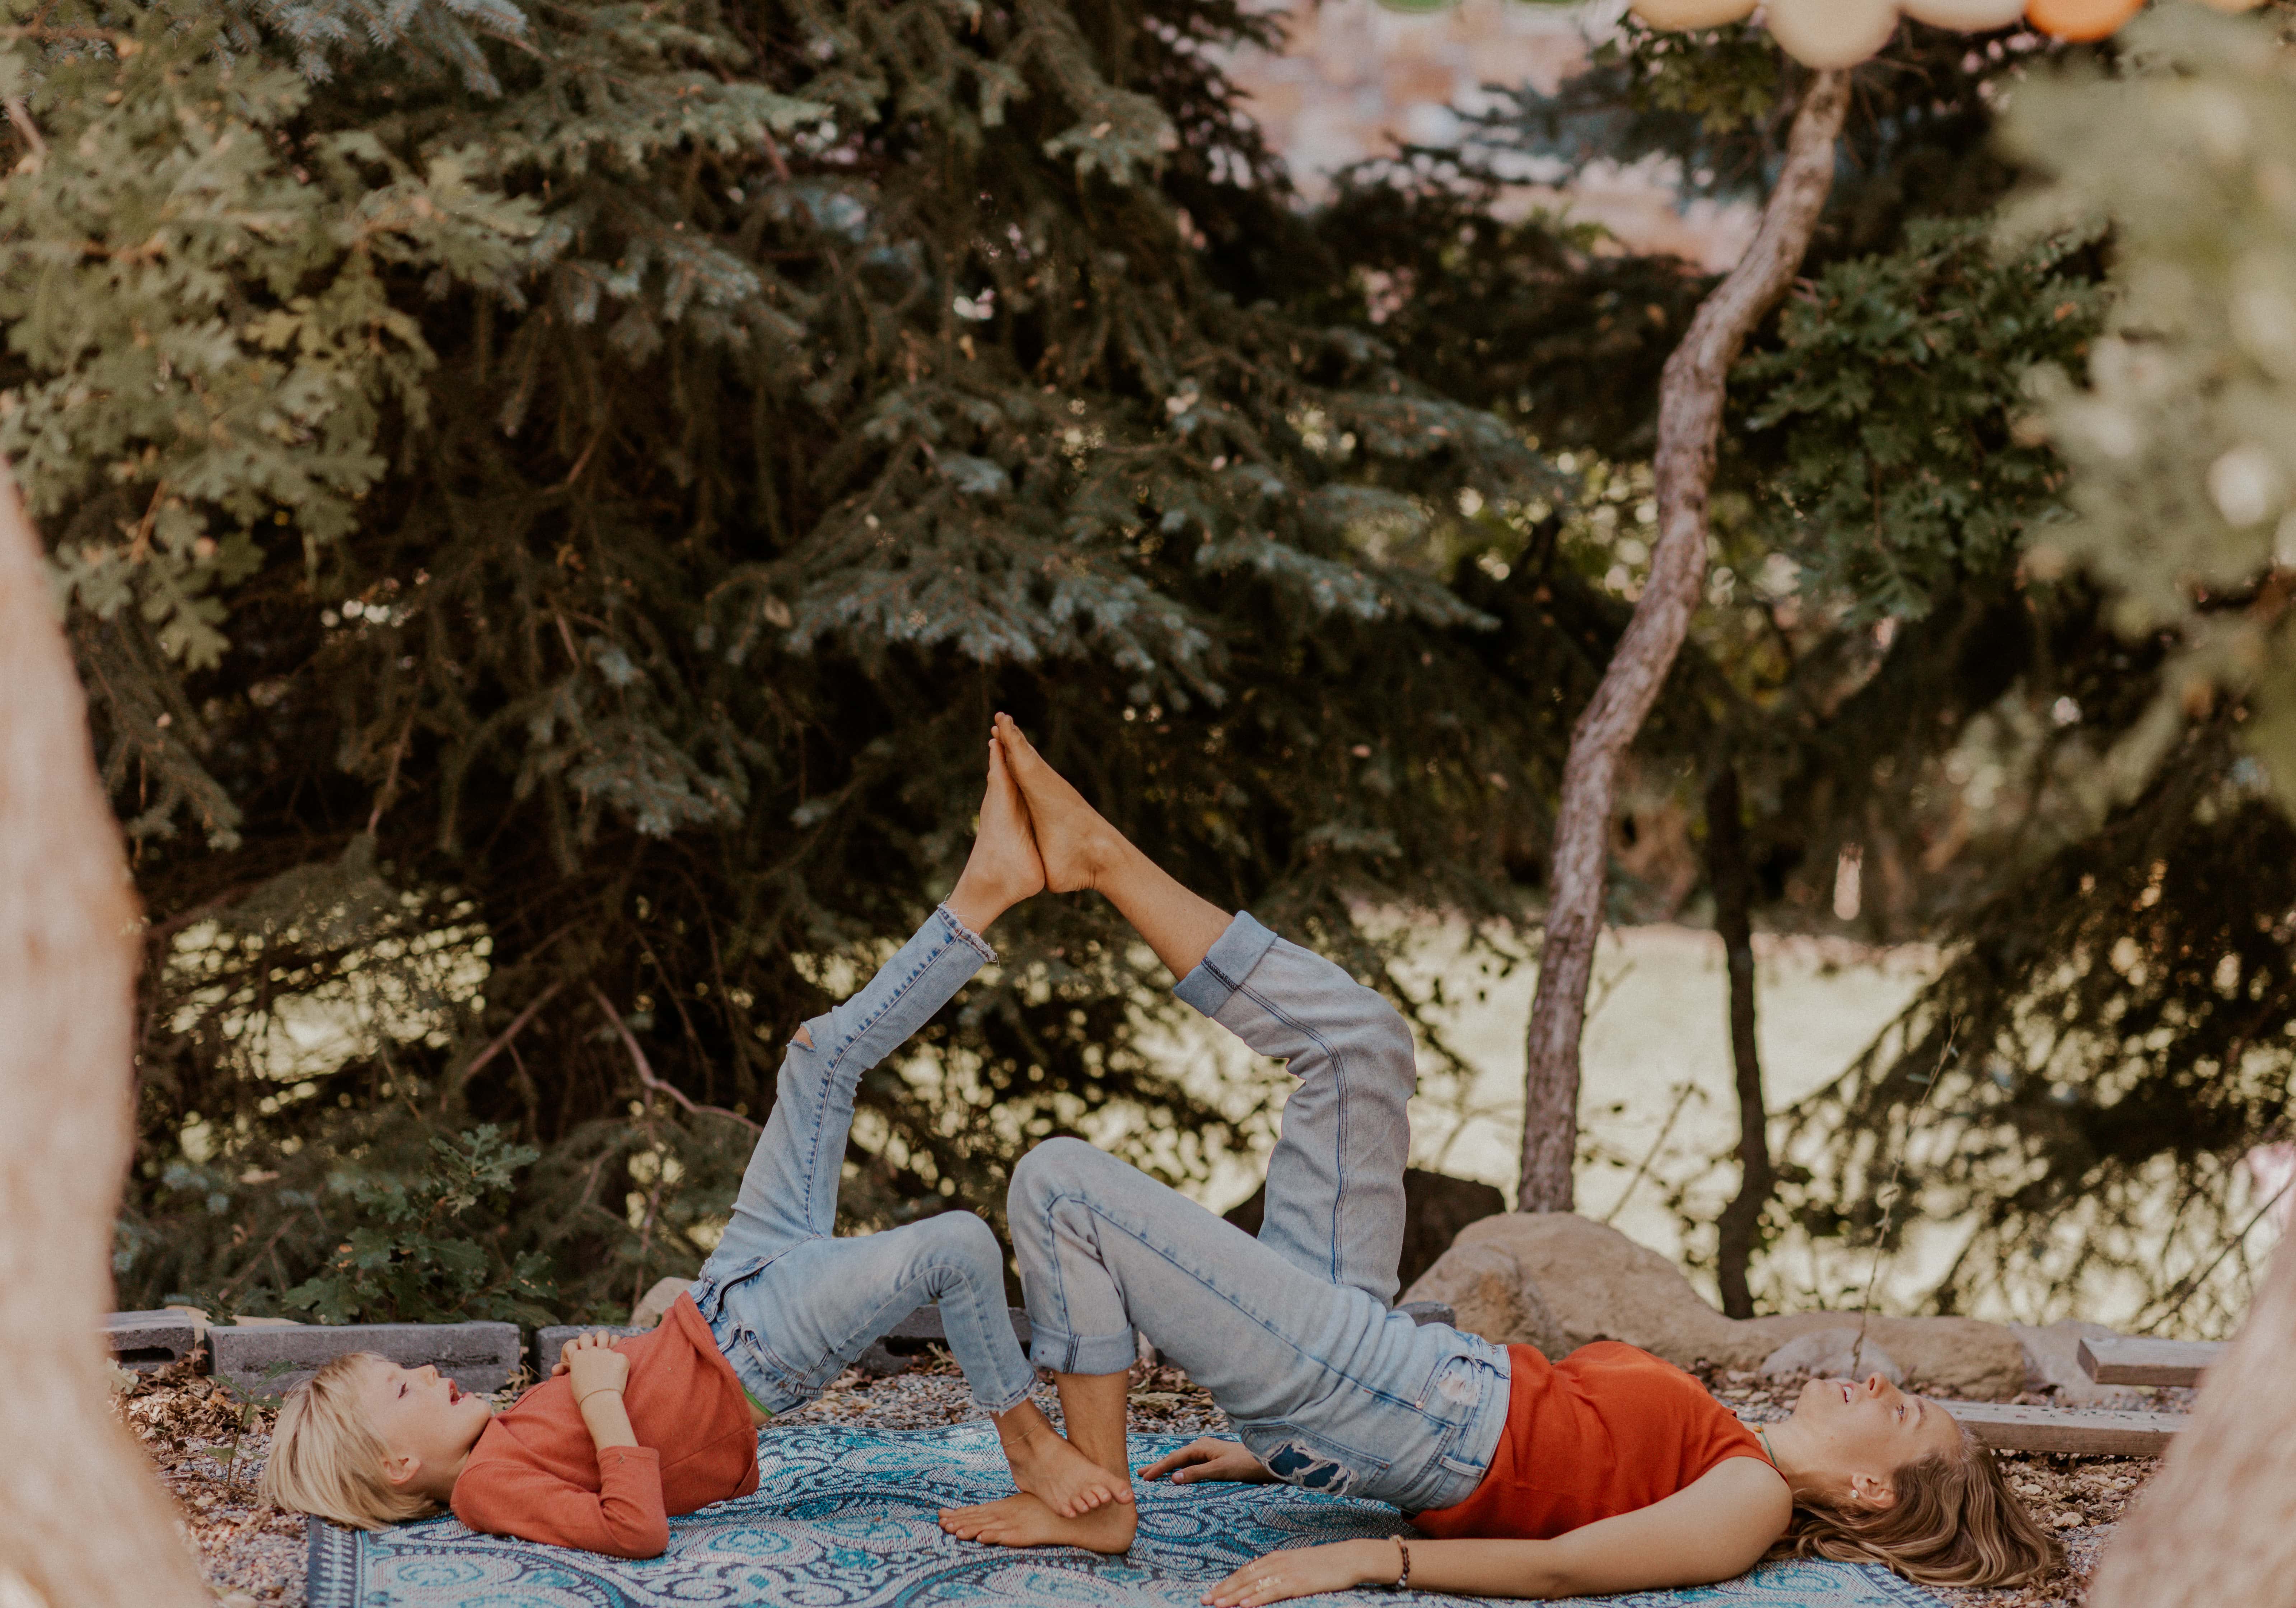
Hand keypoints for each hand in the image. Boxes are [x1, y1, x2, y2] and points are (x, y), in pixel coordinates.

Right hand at [562, 1331, 629, 1401]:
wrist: (599, 1401)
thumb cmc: (583, 1395)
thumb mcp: (572, 1381)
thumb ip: (568, 1370)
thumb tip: (555, 1369)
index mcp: (577, 1356)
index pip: (578, 1341)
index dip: (580, 1345)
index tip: (584, 1350)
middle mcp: (591, 1350)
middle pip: (594, 1336)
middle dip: (596, 1340)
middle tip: (600, 1347)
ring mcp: (607, 1352)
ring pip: (612, 1340)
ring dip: (612, 1343)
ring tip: (612, 1353)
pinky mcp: (620, 1357)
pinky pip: (621, 1356)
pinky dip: (621, 1363)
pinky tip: (620, 1371)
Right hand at [1141, 1437, 1271, 1485]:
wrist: (1267, 1460)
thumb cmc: (1245, 1464)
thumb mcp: (1220, 1470)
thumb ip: (1196, 1473)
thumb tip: (1173, 1478)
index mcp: (1201, 1447)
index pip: (1174, 1459)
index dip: (1159, 1468)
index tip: (1144, 1477)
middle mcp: (1203, 1448)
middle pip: (1176, 1458)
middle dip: (1158, 1466)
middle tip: (1140, 1473)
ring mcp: (1208, 1454)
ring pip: (1183, 1461)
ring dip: (1168, 1468)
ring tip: (1153, 1473)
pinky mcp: (1214, 1461)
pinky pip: (1192, 1465)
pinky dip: (1180, 1470)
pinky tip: (1176, 1474)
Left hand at [1203, 1541, 1395, 1605]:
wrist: (1349, 1558)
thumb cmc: (1324, 1563)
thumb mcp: (1297, 1564)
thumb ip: (1279, 1570)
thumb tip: (1263, 1581)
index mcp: (1276, 1558)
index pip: (1245, 1571)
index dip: (1227, 1582)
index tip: (1212, 1591)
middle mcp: (1277, 1563)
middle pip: (1244, 1578)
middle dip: (1223, 1590)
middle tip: (1204, 1599)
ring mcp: (1287, 1572)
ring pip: (1253, 1586)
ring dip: (1233, 1596)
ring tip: (1216, 1604)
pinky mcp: (1298, 1583)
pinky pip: (1272, 1592)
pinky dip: (1256, 1599)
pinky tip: (1244, 1605)